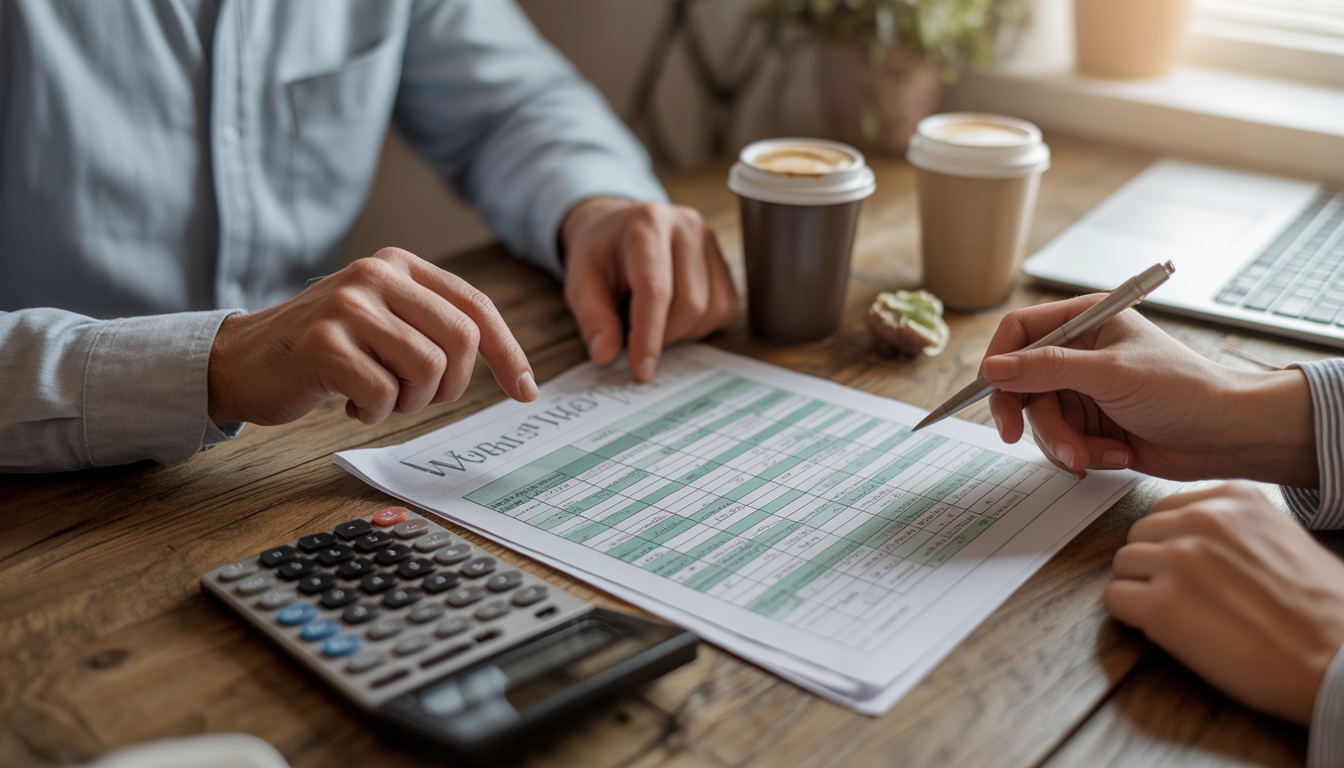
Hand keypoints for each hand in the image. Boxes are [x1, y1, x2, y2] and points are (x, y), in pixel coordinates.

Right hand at [208, 248, 537, 425]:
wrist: (242, 360)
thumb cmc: (326, 350)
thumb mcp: (386, 321)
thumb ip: (436, 327)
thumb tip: (513, 366)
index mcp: (399, 265)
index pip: (476, 307)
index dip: (509, 354)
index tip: (527, 392)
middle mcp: (375, 275)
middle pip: (461, 340)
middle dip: (451, 385)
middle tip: (417, 398)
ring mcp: (347, 305)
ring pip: (426, 369)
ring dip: (409, 402)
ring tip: (376, 396)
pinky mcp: (324, 343)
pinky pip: (383, 394)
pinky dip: (374, 412)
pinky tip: (347, 402)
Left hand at [561, 197, 737, 380]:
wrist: (618, 227)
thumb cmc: (600, 255)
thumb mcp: (580, 283)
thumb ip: (592, 318)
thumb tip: (605, 355)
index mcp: (645, 225)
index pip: (655, 289)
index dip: (649, 335)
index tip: (641, 370)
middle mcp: (686, 227)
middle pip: (690, 303)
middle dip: (664, 336)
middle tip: (637, 338)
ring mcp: (710, 241)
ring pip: (712, 310)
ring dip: (683, 332)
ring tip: (654, 322)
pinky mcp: (724, 260)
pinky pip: (724, 309)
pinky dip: (700, 326)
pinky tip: (674, 315)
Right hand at [981, 295, 1315, 484]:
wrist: (1226, 436)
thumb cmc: (1183, 390)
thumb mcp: (1109, 373)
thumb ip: (1046, 369)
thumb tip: (993, 368)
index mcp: (1085, 322)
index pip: (1020, 330)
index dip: (1000, 359)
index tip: (991, 390)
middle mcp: (1079, 354)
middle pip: (1021, 381)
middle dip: (1030, 415)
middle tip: (1013, 436)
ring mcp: (1083, 392)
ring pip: (1039, 419)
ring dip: (1062, 442)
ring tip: (1093, 455)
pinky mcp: (1090, 426)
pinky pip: (1060, 443)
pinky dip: (1081, 454)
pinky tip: (1113, 455)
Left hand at [1106, 482, 1343, 725]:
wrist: (1342, 659)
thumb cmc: (1324, 610)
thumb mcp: (1283, 537)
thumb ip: (1236, 528)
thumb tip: (1197, 538)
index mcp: (1233, 499)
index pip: (1165, 510)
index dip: (1170, 543)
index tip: (1186, 567)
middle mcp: (1201, 521)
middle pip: (1139, 535)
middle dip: (1152, 565)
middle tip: (1180, 596)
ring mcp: (1178, 561)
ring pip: (1123, 566)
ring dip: (1140, 589)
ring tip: (1177, 615)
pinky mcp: (1162, 606)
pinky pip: (1115, 600)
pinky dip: (1130, 617)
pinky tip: (1165, 630)